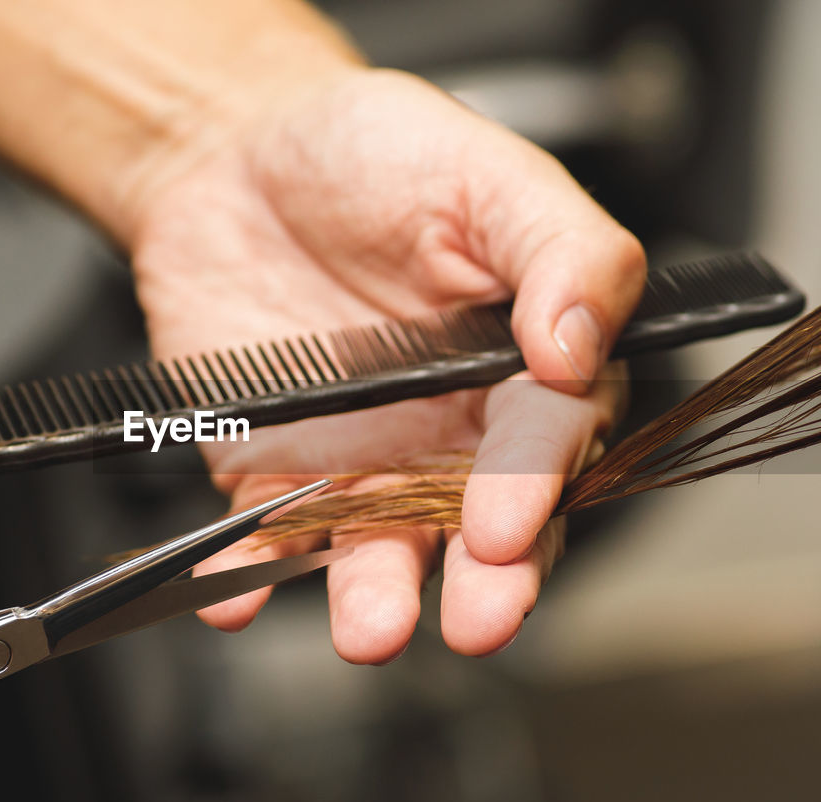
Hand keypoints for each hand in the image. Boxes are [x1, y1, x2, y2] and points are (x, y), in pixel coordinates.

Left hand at [129, 68, 642, 661]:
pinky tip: (240, 593)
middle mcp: (449, 434)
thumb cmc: (375, 153)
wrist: (237, 155)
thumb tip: (582, 344)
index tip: (507, 522)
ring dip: (374, 595)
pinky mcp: (272, 472)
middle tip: (478, 622)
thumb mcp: (486, 172)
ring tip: (370, 629)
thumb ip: (561, 252)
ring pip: (378, 548)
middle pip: (480, 528)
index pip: (547, 441)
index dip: (533, 485)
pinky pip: (264, 533)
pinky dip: (252, 569)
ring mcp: (361, 462)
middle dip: (486, 583)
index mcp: (520, 370)